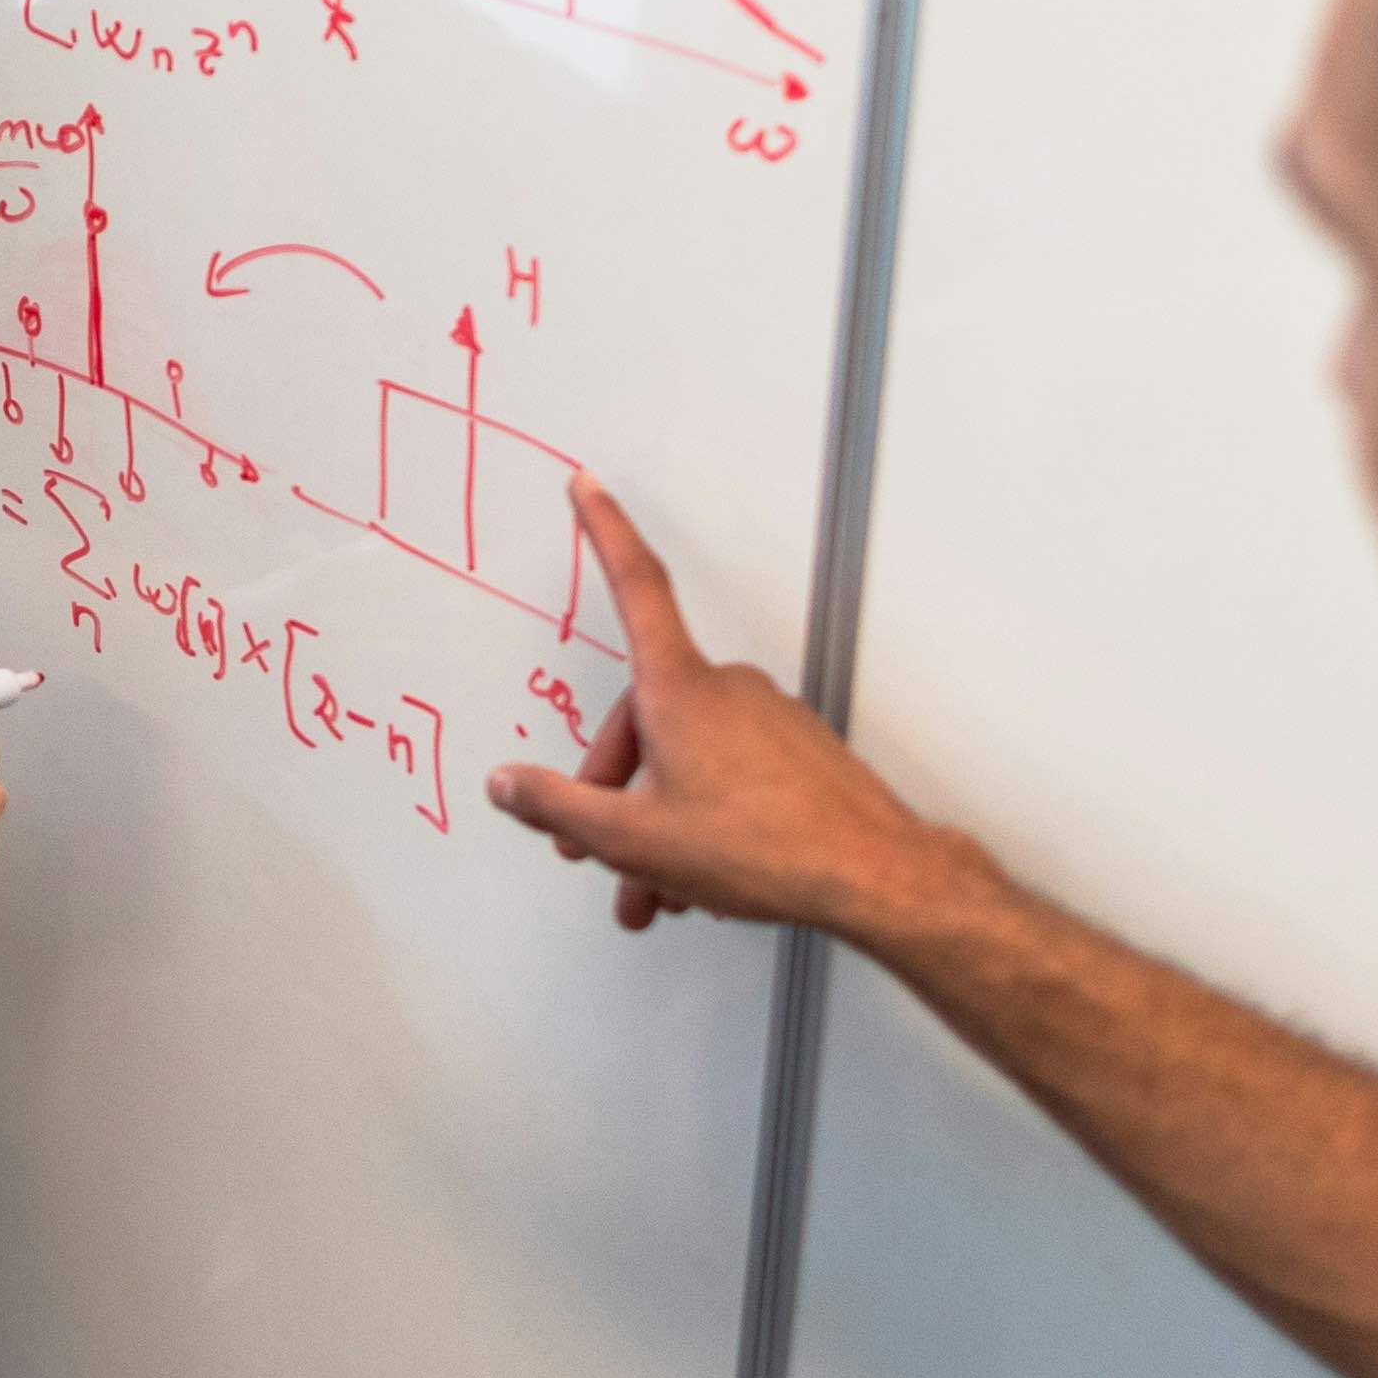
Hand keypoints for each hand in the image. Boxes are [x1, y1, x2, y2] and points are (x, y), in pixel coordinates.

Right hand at [483, 479, 990, 951]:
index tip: (589, 488)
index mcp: (680, 690)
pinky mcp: (799, 751)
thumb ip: (560, 807)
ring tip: (657, 889)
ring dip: (660, 819)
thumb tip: (508, 785)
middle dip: (613, 786)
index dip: (604, 531)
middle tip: (598, 849)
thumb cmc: (766, 848)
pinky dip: (706, 815)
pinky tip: (706, 875)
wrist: (870, 874)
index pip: (634, 586)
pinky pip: (731, 770)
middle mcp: (726, 689)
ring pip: (688, 756)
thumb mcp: (635, 840)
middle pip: (644, 715)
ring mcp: (768, 718)